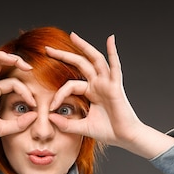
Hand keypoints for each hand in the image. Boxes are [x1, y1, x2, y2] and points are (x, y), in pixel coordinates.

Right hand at [0, 42, 37, 148]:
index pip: (12, 83)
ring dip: (3, 56)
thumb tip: (35, 116)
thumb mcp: (4, 128)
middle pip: (0, 65)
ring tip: (16, 59)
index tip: (34, 104)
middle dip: (16, 62)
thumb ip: (19, 124)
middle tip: (29, 68)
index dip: (25, 90)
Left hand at [45, 32, 173, 157]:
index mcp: (91, 92)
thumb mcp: (82, 127)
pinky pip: (115, 66)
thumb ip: (66, 124)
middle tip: (48, 49)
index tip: (50, 108)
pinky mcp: (116, 86)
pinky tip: (110, 39)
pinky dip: (113, 52)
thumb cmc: (108, 131)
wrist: (125, 137)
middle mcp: (99, 84)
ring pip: (95, 60)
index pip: (70, 85)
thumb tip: (49, 118)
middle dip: (64, 55)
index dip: (58, 94)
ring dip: (84, 47)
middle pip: (80, 64)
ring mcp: (107, 83)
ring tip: (73, 36)